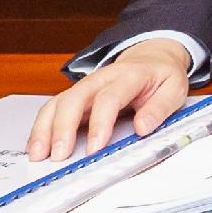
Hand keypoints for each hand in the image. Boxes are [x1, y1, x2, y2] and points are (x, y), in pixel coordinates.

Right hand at [28, 41, 192, 159]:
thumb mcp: (174, 88)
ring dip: (45, 128)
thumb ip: (160, 108)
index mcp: (128, 76)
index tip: (95, 148)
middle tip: (60, 155)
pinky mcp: (76, 96)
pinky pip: (54, 109)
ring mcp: (85, 87)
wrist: (151, 57)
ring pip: (58, 103)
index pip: (109, 99)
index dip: (100, 124)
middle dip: (63, 128)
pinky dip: (42, 127)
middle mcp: (101, 79)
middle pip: (74, 99)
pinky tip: (37, 146)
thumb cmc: (161, 76)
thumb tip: (142, 128)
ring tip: (38, 154)